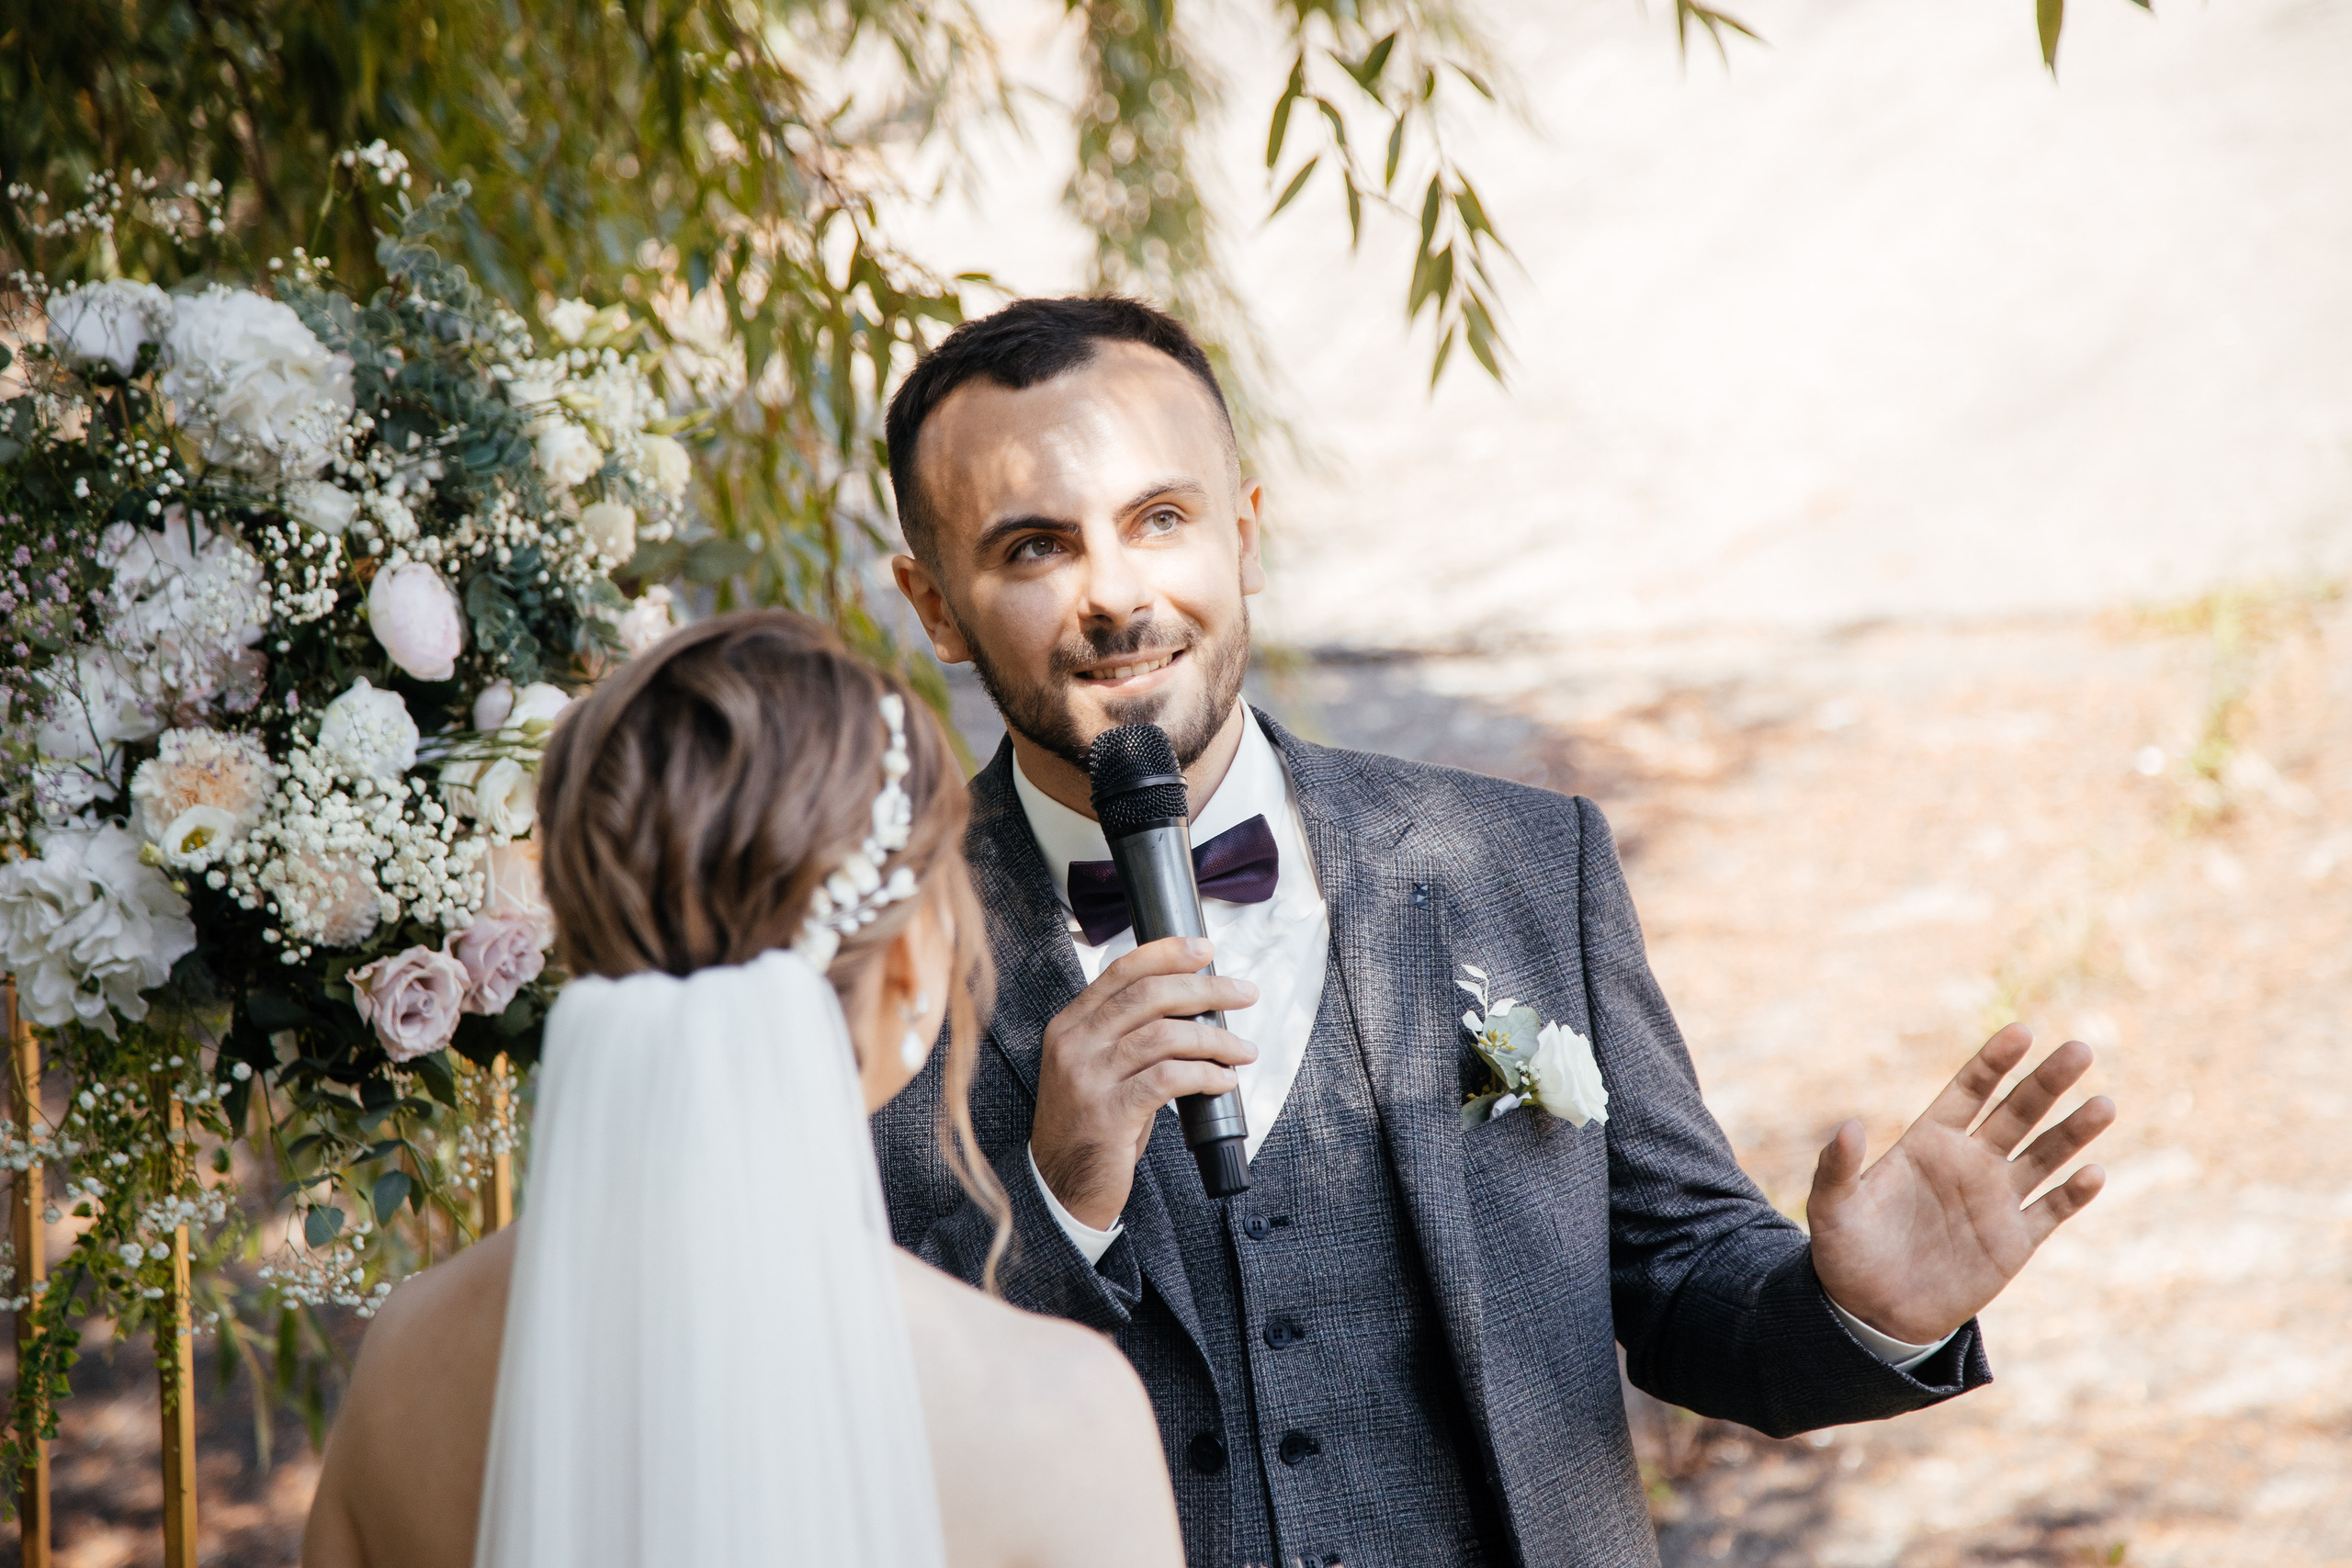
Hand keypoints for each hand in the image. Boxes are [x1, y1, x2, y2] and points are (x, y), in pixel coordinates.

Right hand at [1033, 937, 1258, 1230]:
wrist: (1059, 1184)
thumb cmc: (1091, 1124)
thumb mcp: (1096, 1068)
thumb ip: (1126, 1034)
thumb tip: (1192, 1005)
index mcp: (1070, 1025)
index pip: (1122, 971)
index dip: (1168, 953)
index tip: (1205, 949)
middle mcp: (1074, 1044)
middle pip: (1149, 995)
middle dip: (1206, 989)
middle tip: (1244, 993)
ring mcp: (1088, 1078)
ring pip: (1165, 1036)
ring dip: (1215, 1039)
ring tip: (1243, 1050)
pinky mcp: (1108, 1113)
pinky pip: (1169, 1079)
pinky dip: (1206, 1075)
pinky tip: (1224, 1080)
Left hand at [1808, 1023, 2115, 1345]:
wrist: (1872, 1310)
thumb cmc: (1846, 1251)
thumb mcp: (1831, 1208)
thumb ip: (1837, 1166)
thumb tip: (1848, 1126)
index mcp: (1929, 1142)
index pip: (1970, 1091)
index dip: (1995, 1062)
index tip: (2022, 1032)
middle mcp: (1969, 1163)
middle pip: (2017, 1112)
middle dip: (2047, 1082)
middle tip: (2079, 1050)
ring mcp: (1996, 1200)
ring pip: (2045, 1155)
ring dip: (2073, 1131)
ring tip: (2104, 1104)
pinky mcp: (2014, 1242)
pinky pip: (2051, 1211)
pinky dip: (2073, 1194)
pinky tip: (2092, 1174)